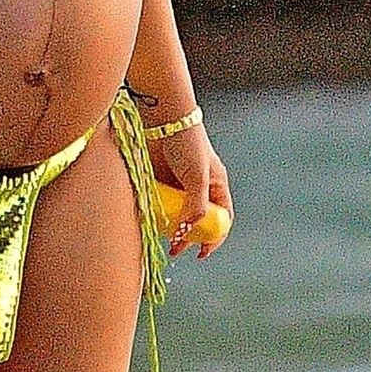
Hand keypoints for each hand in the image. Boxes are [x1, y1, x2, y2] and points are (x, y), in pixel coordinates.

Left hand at [149, 124, 232, 258]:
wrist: (160, 119)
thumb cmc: (186, 144)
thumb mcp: (196, 177)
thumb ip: (195, 206)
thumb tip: (186, 234)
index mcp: (216, 186)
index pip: (221, 219)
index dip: (214, 238)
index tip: (201, 253)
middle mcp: (198, 188)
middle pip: (197, 221)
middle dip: (188, 237)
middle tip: (175, 250)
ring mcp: (177, 185)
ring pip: (176, 215)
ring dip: (170, 228)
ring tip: (161, 235)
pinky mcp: (159, 181)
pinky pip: (159, 204)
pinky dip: (155, 213)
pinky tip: (149, 218)